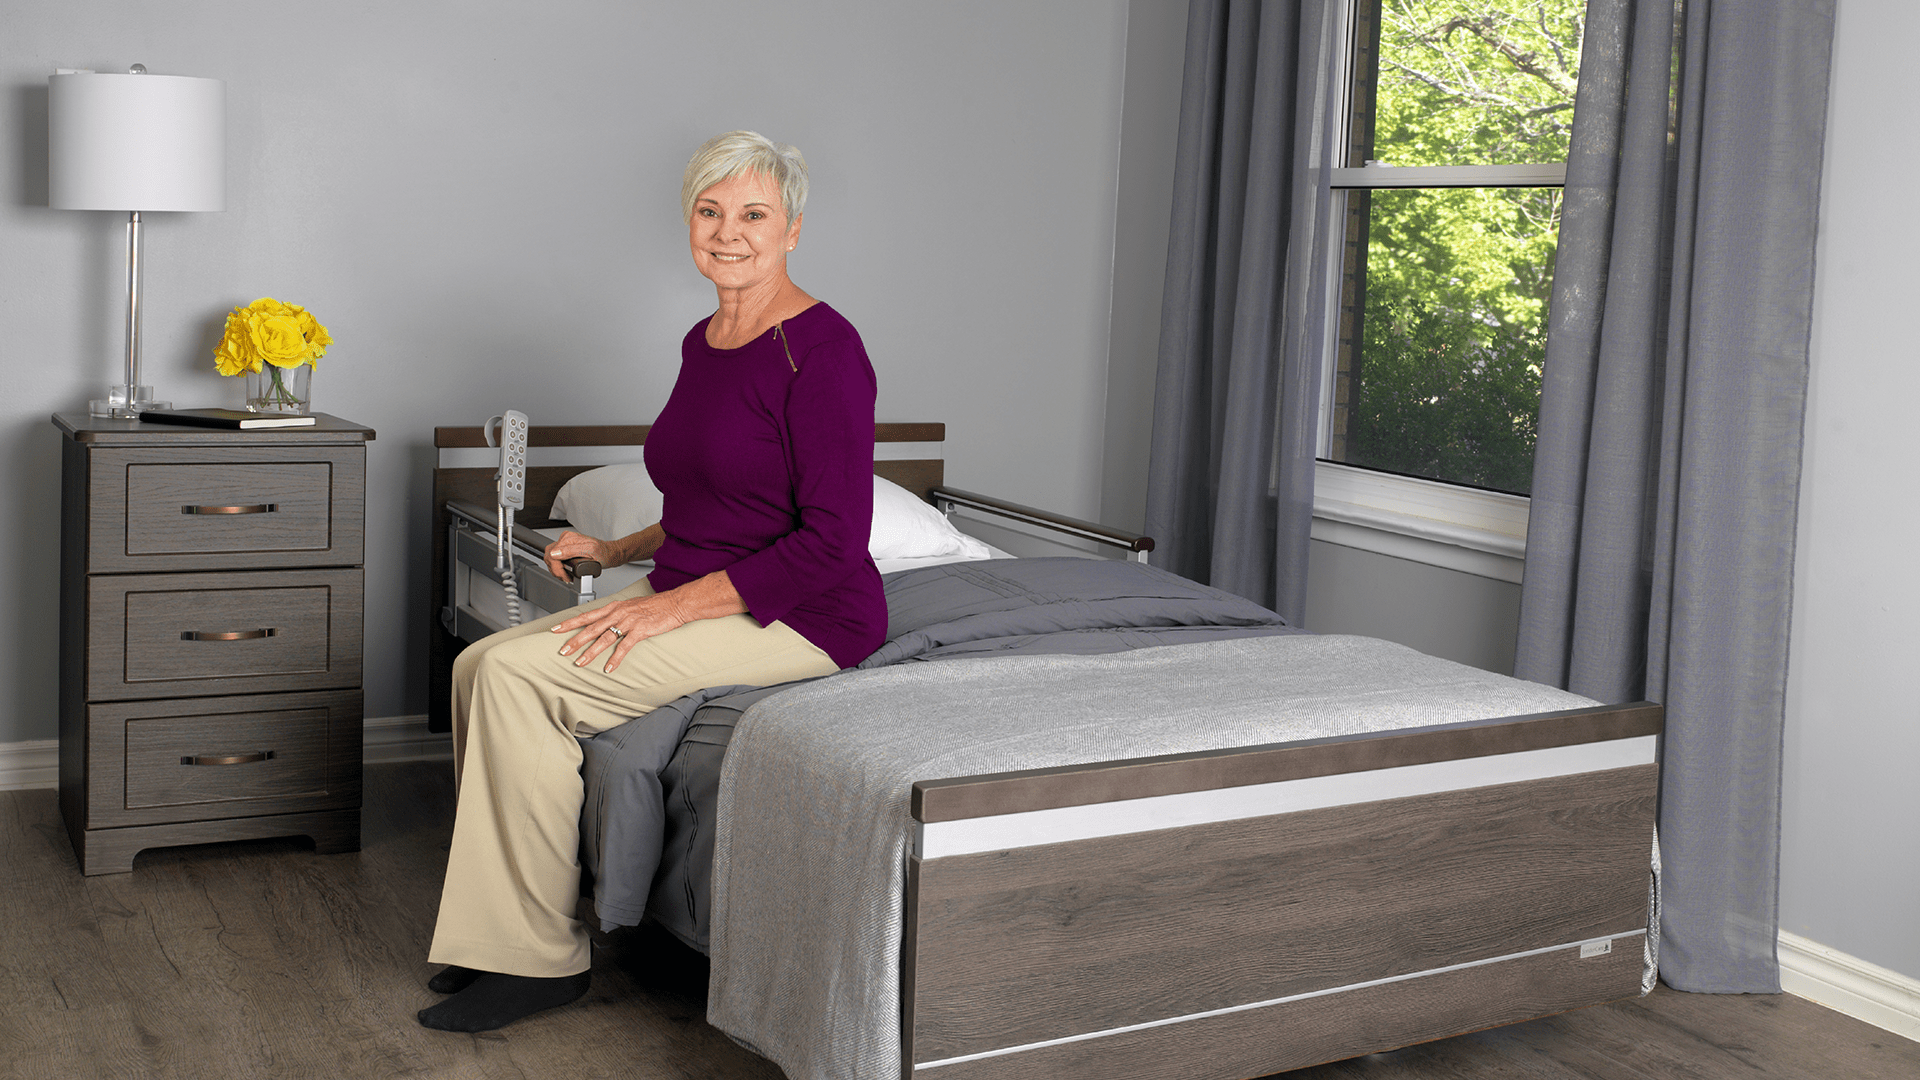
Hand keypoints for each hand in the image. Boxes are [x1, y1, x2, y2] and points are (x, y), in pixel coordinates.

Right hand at [543, 530, 616, 579]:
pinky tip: (566, 571)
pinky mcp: (565, 549)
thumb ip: (571, 551)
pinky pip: (554, 559)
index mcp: (569, 538)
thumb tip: (555, 553)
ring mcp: (564, 544)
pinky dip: (558, 568)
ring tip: (567, 575)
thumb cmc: (603, 553)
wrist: (608, 554)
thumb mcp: (590, 551)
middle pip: (549, 556)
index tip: (565, 575)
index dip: (557, 568)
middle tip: (566, 577)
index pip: (552, 554)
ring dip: (556, 570)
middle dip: (556, 570)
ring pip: (550, 558)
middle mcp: (565, 539)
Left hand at [550, 593, 686, 672]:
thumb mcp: (630, 607)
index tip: (555, 630)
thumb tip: (602, 625)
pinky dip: (615, 658)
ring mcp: (629, 621)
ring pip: (604, 638)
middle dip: (575, 640)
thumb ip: (615, 615)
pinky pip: (624, 646)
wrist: (675, 603)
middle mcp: (618, 613)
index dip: (570, 623)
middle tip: (563, 651)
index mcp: (614, 607)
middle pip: (591, 628)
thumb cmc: (654, 606)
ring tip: (580, 663)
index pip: (586, 615)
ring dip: (591, 652)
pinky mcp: (640, 630)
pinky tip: (609, 668)